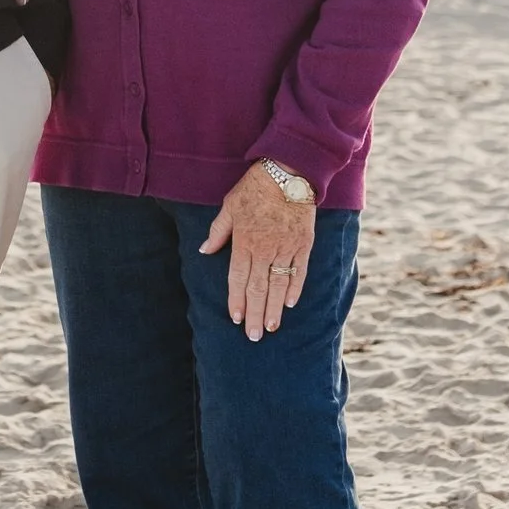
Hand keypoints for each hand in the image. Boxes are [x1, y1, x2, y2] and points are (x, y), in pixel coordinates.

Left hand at [200, 162, 314, 341]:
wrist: (288, 171)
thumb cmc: (255, 187)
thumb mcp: (230, 205)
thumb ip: (218, 231)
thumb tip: (205, 250)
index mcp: (244, 240)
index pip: (238, 278)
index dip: (237, 300)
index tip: (236, 319)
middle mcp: (264, 248)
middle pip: (258, 288)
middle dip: (255, 314)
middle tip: (254, 336)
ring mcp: (286, 247)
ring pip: (278, 285)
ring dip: (274, 309)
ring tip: (271, 328)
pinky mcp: (303, 243)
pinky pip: (299, 271)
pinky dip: (295, 288)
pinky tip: (290, 304)